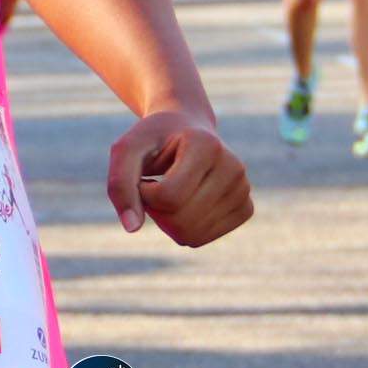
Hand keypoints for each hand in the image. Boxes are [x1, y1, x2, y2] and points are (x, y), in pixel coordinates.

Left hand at [105, 107, 251, 246]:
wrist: (184, 128)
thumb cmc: (152, 140)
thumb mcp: (126, 151)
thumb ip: (121, 184)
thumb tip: (132, 228)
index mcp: (207, 145)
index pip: (168, 196)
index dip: (144, 193)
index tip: (145, 175)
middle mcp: (233, 166)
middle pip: (181, 221)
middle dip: (155, 211)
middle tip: (154, 187)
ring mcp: (243, 189)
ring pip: (191, 235)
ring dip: (167, 221)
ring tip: (168, 193)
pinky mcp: (245, 208)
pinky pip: (201, 239)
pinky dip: (183, 228)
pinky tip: (184, 203)